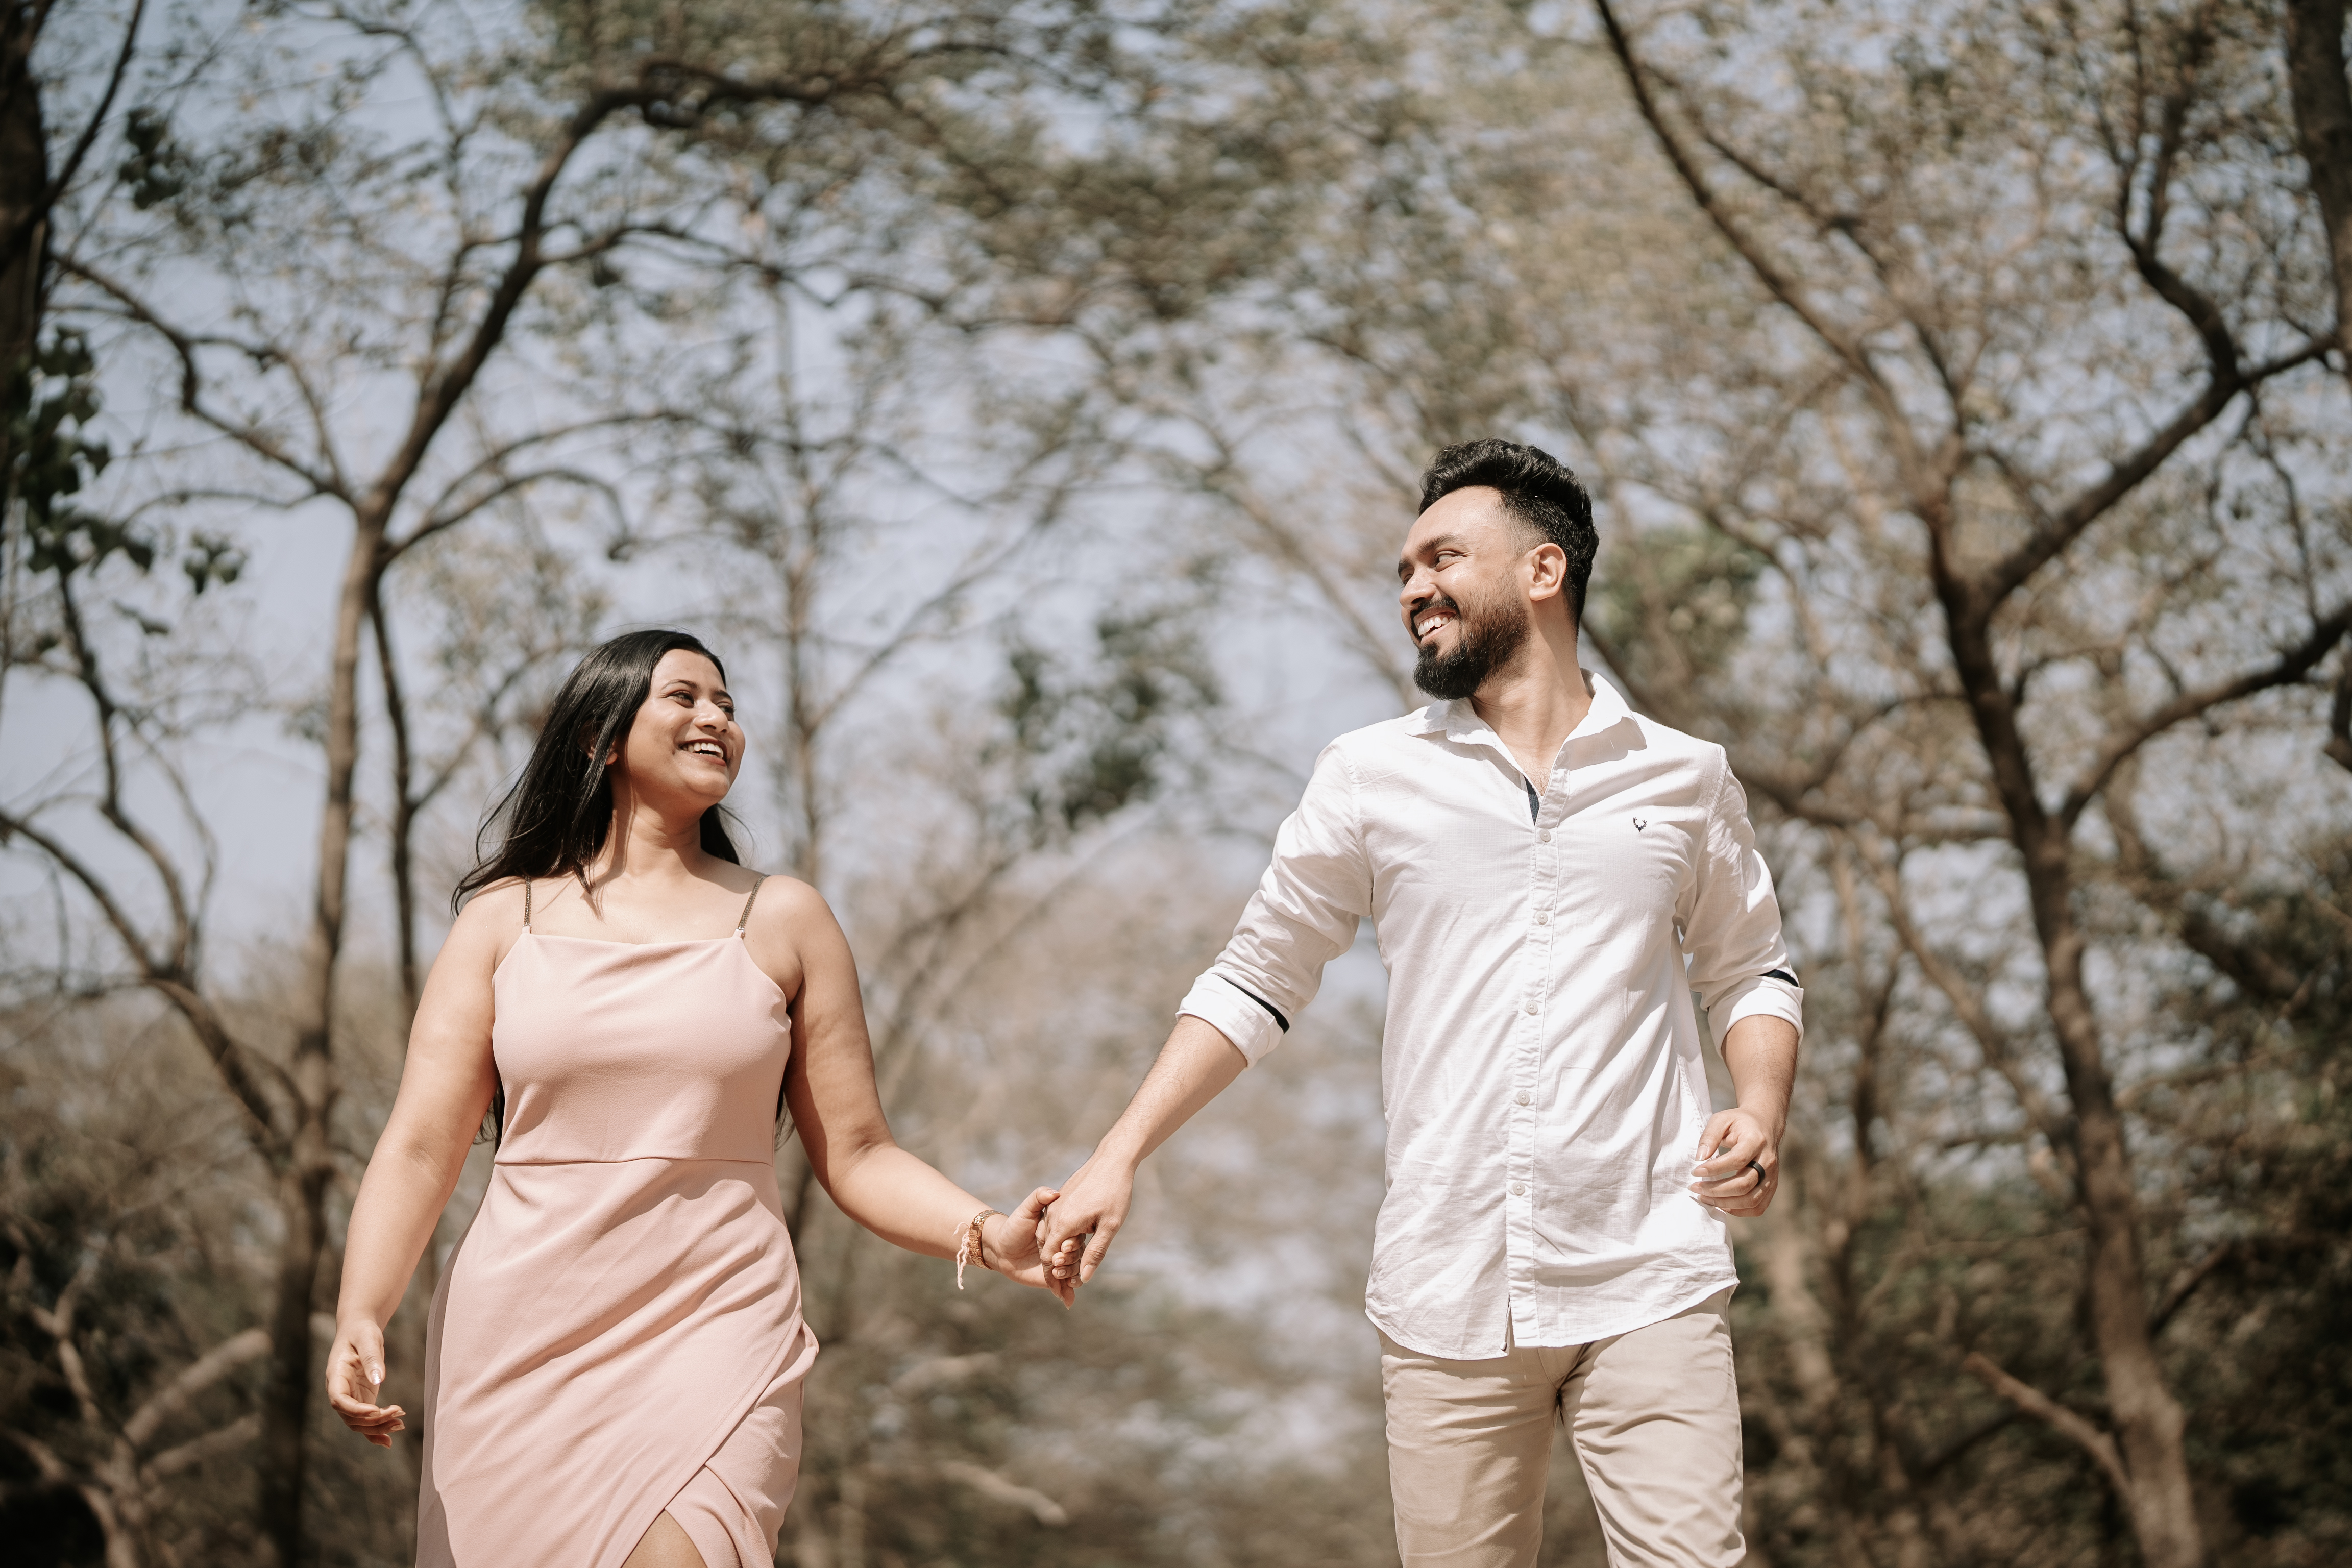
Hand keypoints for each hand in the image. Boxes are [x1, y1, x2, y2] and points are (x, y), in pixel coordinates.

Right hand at [324, 1317, 404, 1447]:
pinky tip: (389, 1440)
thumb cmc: (362, 1332)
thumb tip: (378, 1379)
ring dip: (377, 1427)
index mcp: (336, 1376)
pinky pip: (365, 1421)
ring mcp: (350, 1397)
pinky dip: (375, 1431)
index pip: (339, 1401)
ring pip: (358, 1423)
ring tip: (400, 1424)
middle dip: (373, 1421)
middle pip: (350, 1417)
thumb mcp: (367, 1339)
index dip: (355, 1410)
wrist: (359, 1330)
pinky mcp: (361, 1399)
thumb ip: (371, 1358)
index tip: (376, 1411)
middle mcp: (339, 1391)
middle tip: (398, 1414)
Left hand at [980, 1186, 1075, 1304]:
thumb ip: (1038, 1197)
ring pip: (1073, 1272)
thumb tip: (1054, 1192)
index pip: (1075, 1237)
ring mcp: (1059, 1263)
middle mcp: (1063, 1247)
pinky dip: (1068, 1293)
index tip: (1065, 1246)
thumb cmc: (1013, 1226)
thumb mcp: (1025, 1210)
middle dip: (1071, 1261)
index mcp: (1062, 1231)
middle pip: (1077, 1256)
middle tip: (1058, 1261)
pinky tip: (1068, 1300)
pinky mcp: (1052, 1278)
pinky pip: (1064, 1286)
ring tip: (1060, 1277)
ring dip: (1070, 1276)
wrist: (1000, 1249)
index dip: (1072, 1243)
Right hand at [1038, 1146, 1136, 1291]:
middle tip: (1079, 1271)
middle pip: (1048, 1247)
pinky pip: (1056, 1221)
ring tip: (1082, 1252)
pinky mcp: (1061, 1198)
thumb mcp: (1110, 1226)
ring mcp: (1056, 1204)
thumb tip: (1084, 1278)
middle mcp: (1054, 1214)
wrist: (1112, 1159)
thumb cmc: (1115, 1193)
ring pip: (1051, 1234)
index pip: (1049, 1257)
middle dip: (1060, 1262)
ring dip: (1062, 1247)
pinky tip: (1082, 1234)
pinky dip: (1064, 1233)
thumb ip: (1095, 1253)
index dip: (1058, 1271)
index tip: (1073, 1278)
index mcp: (1064, 1223)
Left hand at [1691, 1107, 1778, 1217]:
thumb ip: (1709, 1136)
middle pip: (1744, 1184)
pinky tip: (1722, 1205)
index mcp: (1756, 1141)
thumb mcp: (1721, 1119)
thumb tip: (1699, 1157)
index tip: (1695, 1171)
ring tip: (1704, 1198)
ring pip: (1751, 1199)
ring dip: (1725, 1203)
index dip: (1715, 1169)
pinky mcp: (1771, 1186)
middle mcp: (1768, 1161)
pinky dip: (1740, 1211)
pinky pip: (1758, 1207)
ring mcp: (1772, 1176)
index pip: (1737, 1160)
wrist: (1764, 1125)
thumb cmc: (1739, 1122)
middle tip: (1695, 1188)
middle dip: (1716, 1190)